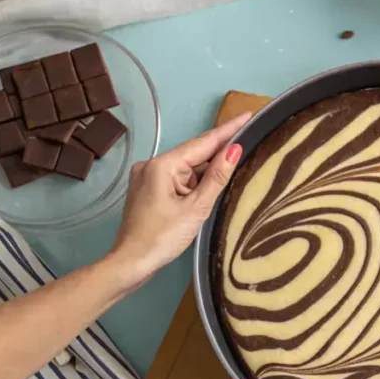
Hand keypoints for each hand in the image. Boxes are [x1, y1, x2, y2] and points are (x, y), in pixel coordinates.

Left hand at [106, 111, 251, 287]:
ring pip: (186, 169)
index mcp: (162, 165)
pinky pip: (177, 179)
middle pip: (194, 155)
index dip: (228, 130)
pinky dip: (194, 182)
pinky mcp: (148, 189)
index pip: (202, 143)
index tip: (248, 115)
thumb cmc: (162, 237)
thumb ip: (217, 177)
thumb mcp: (196, 208)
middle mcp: (152, 164)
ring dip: (206, 172)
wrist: (131, 263)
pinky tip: (210, 186)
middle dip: (219, 152)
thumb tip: (234, 149)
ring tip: (234, 167)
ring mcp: (147, 177)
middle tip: (248, 139)